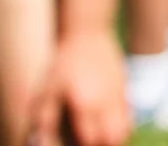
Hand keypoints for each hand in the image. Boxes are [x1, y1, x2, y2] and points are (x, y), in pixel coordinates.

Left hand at [28, 29, 129, 145]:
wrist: (87, 33)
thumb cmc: (63, 62)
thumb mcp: (47, 90)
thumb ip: (45, 119)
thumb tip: (39, 143)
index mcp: (85, 106)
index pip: (91, 141)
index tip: (74, 144)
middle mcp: (105, 103)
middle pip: (113, 139)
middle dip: (102, 145)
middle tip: (88, 142)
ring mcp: (118, 95)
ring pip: (125, 129)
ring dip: (113, 138)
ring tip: (98, 137)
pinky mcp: (124, 88)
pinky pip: (128, 115)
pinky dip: (120, 125)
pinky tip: (105, 123)